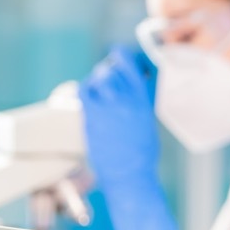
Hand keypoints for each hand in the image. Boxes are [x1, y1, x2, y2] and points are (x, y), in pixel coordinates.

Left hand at [79, 44, 179, 229]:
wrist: (130, 173)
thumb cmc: (142, 153)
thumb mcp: (147, 120)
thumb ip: (138, 100)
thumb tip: (134, 87)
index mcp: (142, 97)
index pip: (126, 60)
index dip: (119, 56)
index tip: (117, 57)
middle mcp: (125, 97)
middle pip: (109, 70)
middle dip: (107, 73)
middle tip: (106, 81)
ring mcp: (108, 105)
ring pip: (95, 79)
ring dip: (95, 82)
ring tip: (96, 92)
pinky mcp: (92, 115)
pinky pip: (82, 91)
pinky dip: (84, 90)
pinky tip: (87, 99)